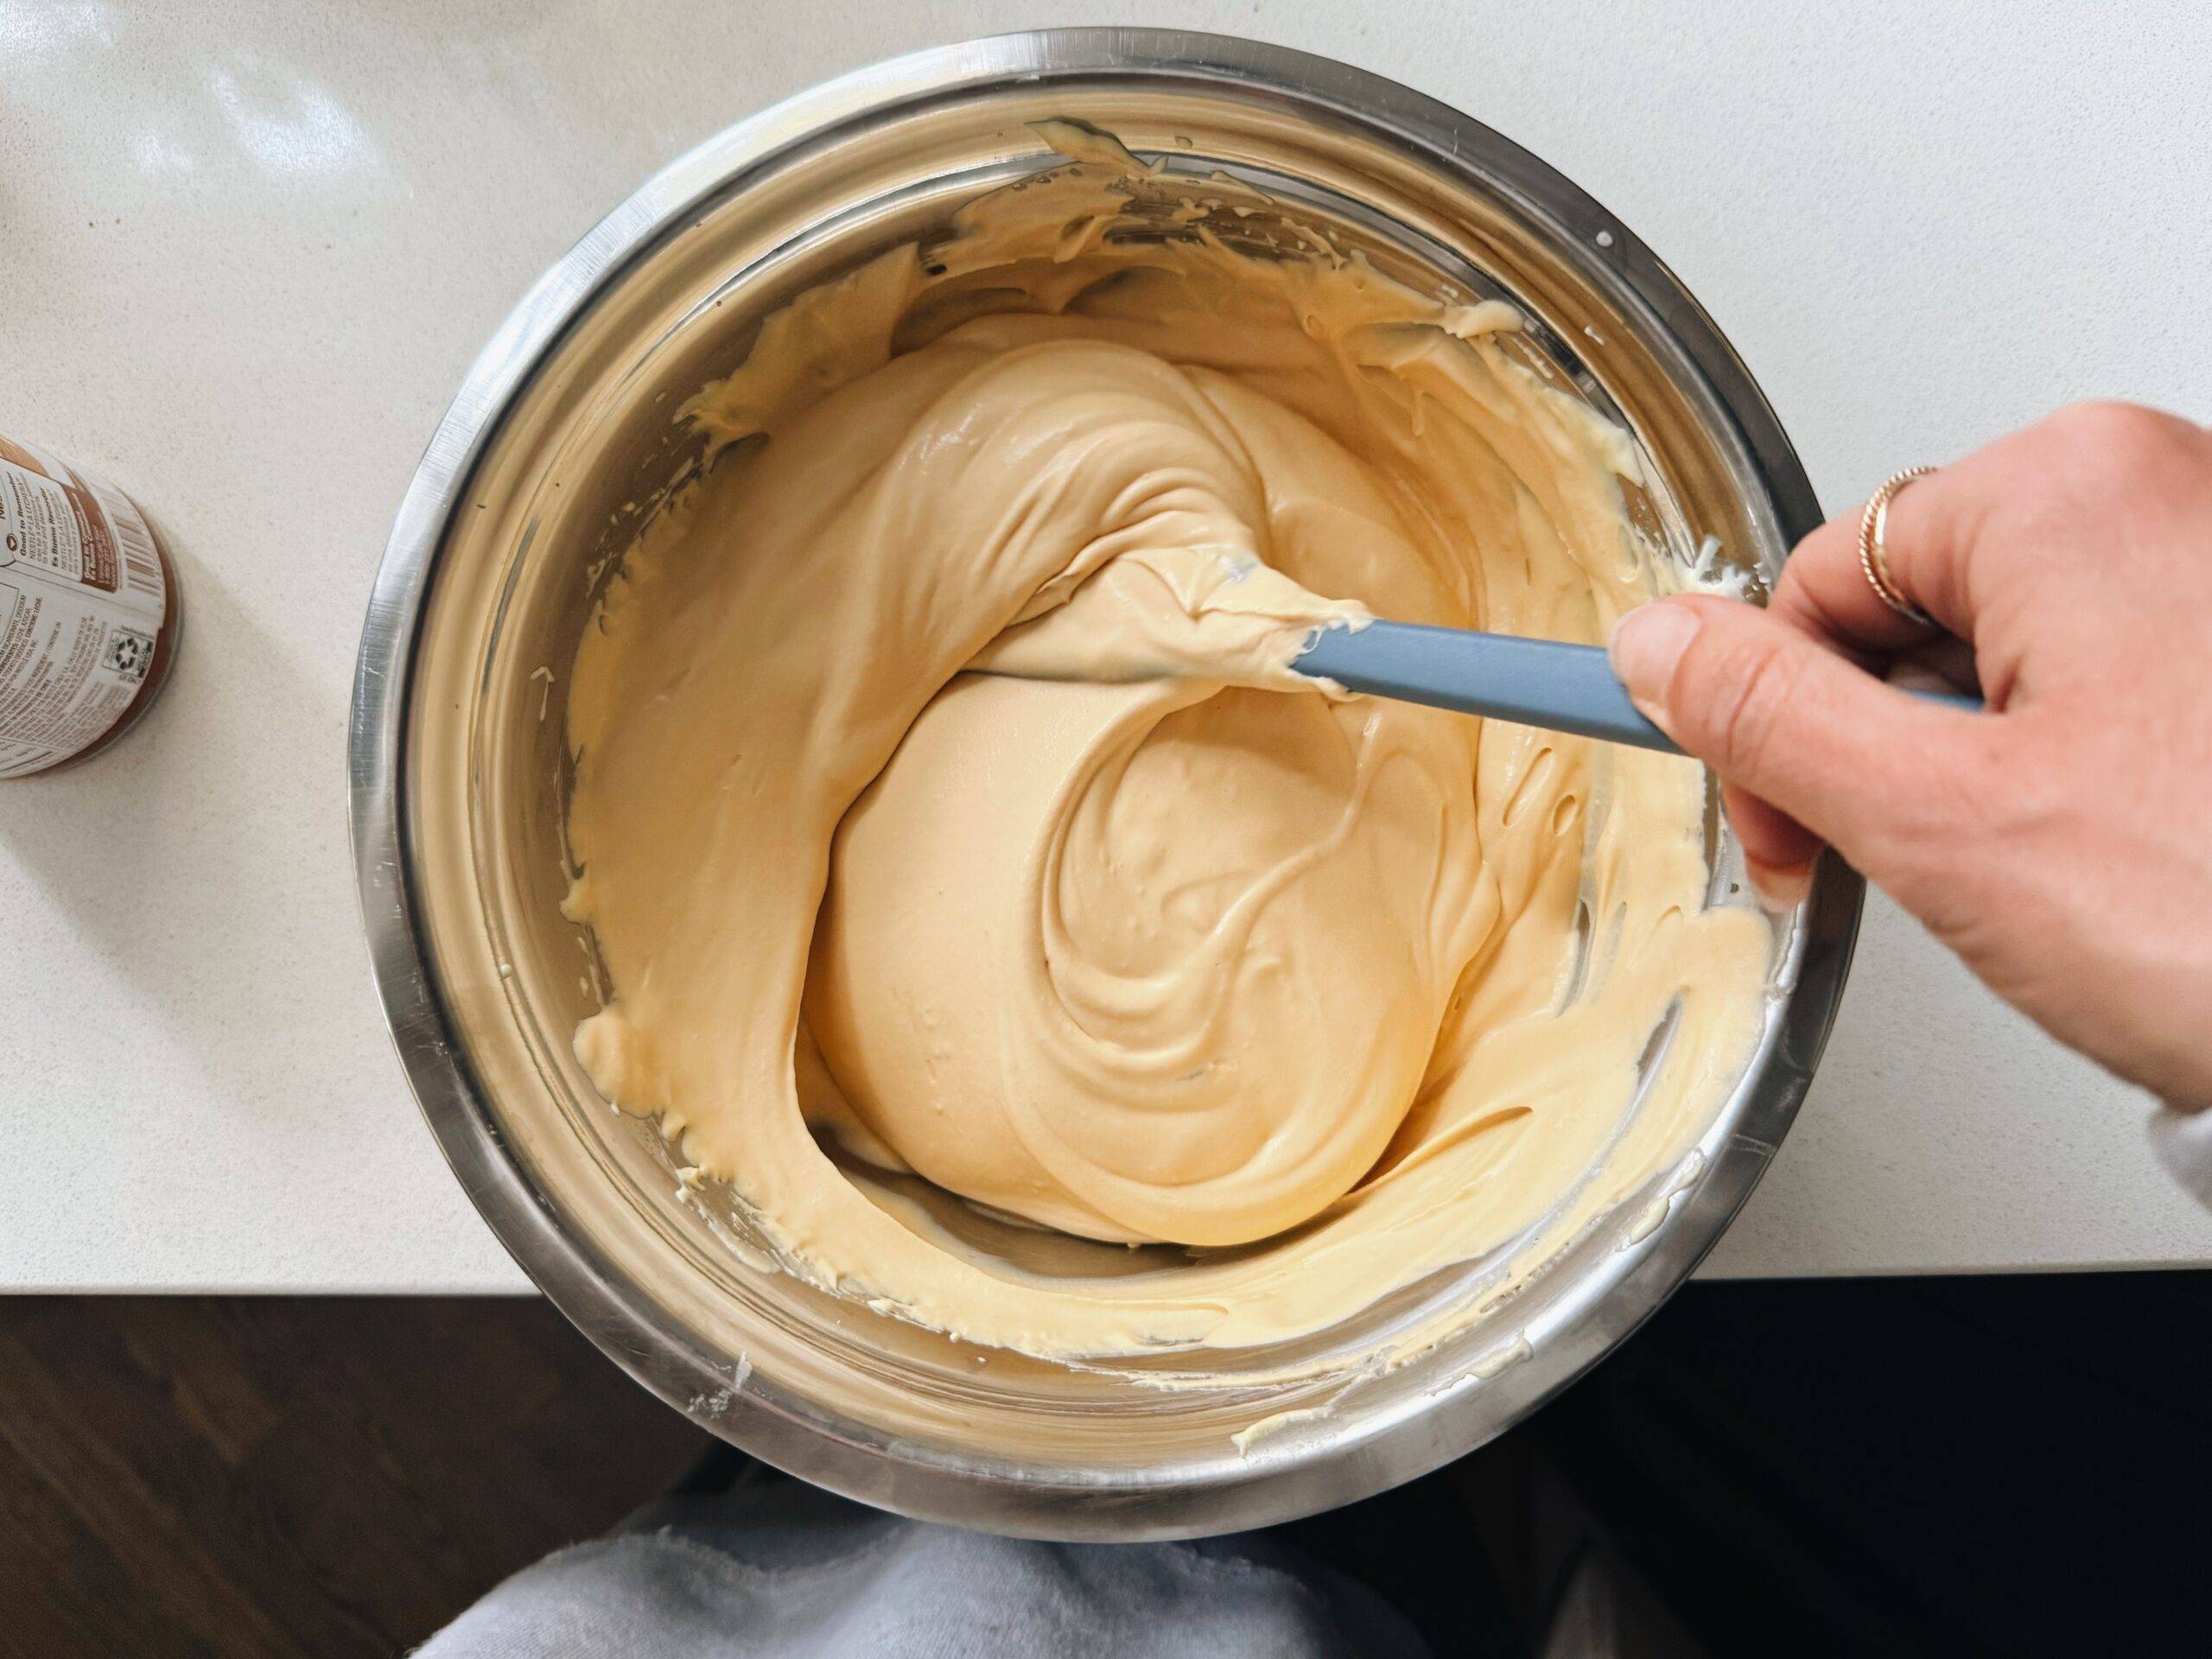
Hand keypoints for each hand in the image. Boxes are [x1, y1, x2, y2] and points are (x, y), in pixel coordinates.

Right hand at [1607, 403, 2211, 1111]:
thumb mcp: (1940, 820)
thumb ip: (1768, 718)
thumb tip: (1659, 647)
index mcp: (2067, 489)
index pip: (1815, 580)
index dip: (1771, 720)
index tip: (1775, 821)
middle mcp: (2163, 487)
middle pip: (1909, 611)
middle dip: (1882, 748)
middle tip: (1915, 861)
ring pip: (2005, 655)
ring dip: (1976, 769)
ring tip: (2042, 867)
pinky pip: (2106, 679)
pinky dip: (2072, 768)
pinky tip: (2113, 851)